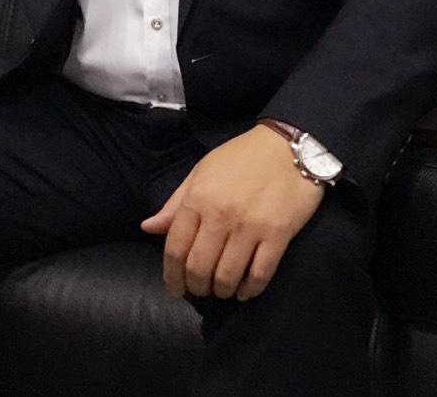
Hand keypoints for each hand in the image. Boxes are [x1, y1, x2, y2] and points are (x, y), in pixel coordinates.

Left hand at [140, 124, 324, 301]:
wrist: (288, 145)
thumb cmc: (241, 157)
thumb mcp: (202, 172)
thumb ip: (175, 204)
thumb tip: (147, 228)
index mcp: (199, 198)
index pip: (175, 248)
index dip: (171, 276)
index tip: (176, 288)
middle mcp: (221, 215)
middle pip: (198, 268)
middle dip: (196, 287)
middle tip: (201, 289)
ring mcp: (251, 227)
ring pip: (227, 277)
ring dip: (221, 291)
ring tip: (222, 289)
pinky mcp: (278, 235)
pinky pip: (259, 275)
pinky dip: (249, 290)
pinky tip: (245, 289)